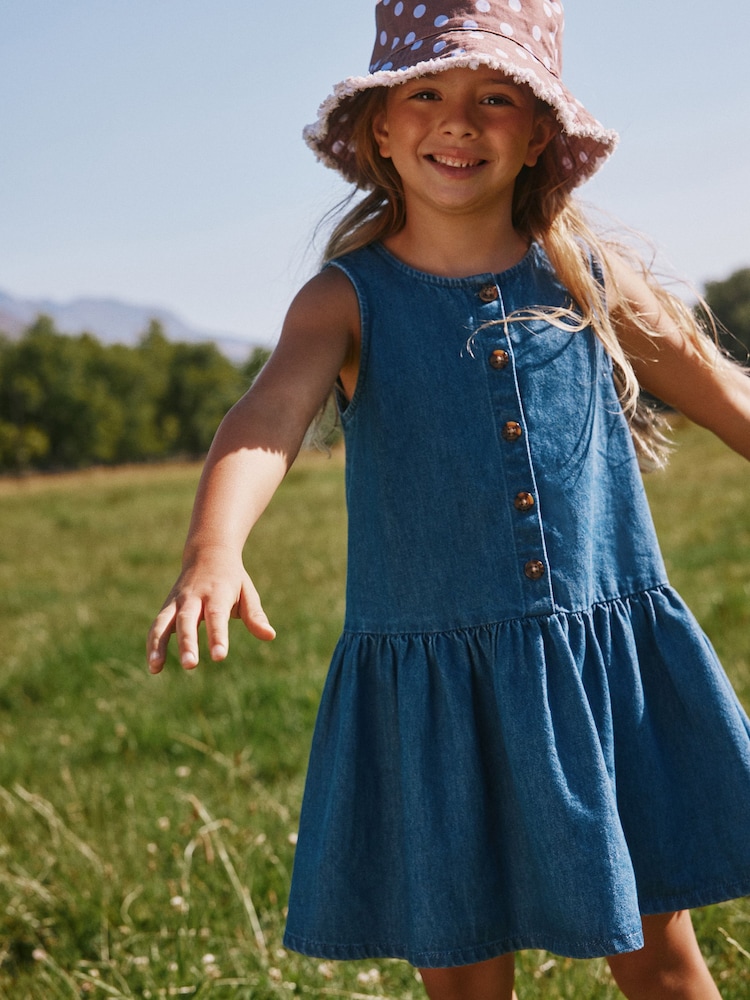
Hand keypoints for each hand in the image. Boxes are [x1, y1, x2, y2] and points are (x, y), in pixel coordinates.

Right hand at [146, 549, 275, 673]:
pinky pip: (156, 627)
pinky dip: (152, 645)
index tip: (219, 657)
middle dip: (187, 643)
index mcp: (217, 592)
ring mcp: (177, 602)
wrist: (208, 552)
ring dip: (158, 645)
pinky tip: (154, 667)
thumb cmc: (232, 579)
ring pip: (163, 622)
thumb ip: (255, 615)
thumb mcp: (247, 592)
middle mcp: (194, 597)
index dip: (217, 636)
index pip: (217, 616)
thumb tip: (270, 635)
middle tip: (190, 665)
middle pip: (187, 620)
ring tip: (155, 667)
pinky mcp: (167, 608)